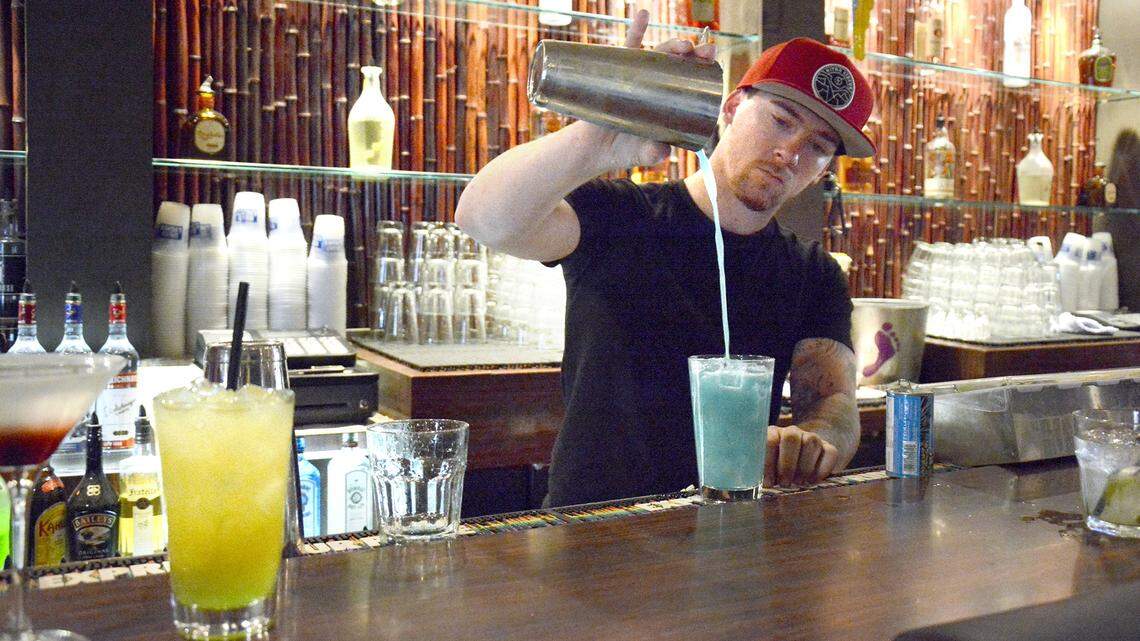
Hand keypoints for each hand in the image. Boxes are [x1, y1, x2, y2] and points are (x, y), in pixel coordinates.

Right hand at [578, 9, 717, 169]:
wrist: (594, 150)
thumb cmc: (624, 150)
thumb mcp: (642, 154)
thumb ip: (651, 154)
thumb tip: (661, 153)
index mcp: (668, 102)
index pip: (690, 81)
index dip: (702, 69)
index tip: (711, 60)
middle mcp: (656, 86)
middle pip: (678, 64)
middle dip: (693, 54)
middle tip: (703, 51)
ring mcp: (638, 77)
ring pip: (658, 55)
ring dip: (671, 45)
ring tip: (682, 44)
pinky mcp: (618, 73)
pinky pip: (628, 49)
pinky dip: (636, 31)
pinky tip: (643, 15)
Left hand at [764, 426, 841, 487]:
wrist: (800, 462)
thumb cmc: (776, 470)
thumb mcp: (764, 470)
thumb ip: (759, 473)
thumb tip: (753, 487)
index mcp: (773, 433)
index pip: (769, 440)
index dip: (768, 463)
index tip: (768, 483)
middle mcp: (791, 432)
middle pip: (791, 437)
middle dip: (787, 464)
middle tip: (784, 483)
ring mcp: (811, 437)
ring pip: (811, 443)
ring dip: (804, 467)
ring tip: (798, 483)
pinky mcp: (827, 447)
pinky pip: (830, 452)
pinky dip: (822, 469)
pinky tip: (813, 481)